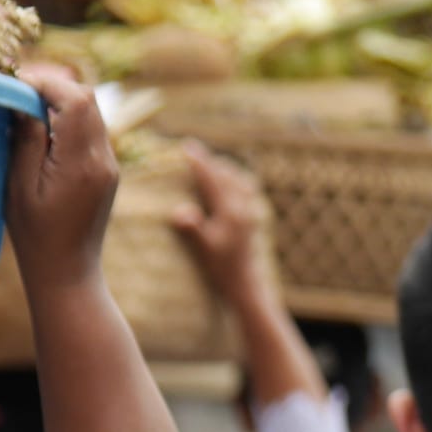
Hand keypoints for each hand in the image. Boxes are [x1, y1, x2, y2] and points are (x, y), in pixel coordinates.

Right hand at [6, 63, 118, 291]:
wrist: (67, 272)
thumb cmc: (35, 236)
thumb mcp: (19, 188)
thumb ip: (26, 140)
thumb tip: (23, 100)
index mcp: (80, 162)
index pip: (74, 99)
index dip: (45, 83)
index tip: (14, 84)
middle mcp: (102, 159)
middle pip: (87, 97)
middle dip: (53, 87)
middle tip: (18, 93)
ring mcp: (109, 164)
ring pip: (92, 111)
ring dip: (61, 102)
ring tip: (28, 110)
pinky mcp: (107, 170)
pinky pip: (92, 130)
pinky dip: (69, 120)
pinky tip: (45, 133)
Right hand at [171, 141, 271, 307]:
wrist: (245, 283)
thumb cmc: (221, 268)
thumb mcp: (203, 250)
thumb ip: (192, 229)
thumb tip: (179, 211)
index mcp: (230, 211)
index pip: (212, 179)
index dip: (199, 163)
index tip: (186, 148)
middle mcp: (243, 206)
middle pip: (226, 174)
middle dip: (209, 161)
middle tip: (192, 151)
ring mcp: (250, 210)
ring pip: (237, 179)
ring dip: (221, 168)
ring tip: (208, 162)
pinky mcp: (252, 217)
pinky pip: (246, 188)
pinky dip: (234, 178)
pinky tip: (229, 179)